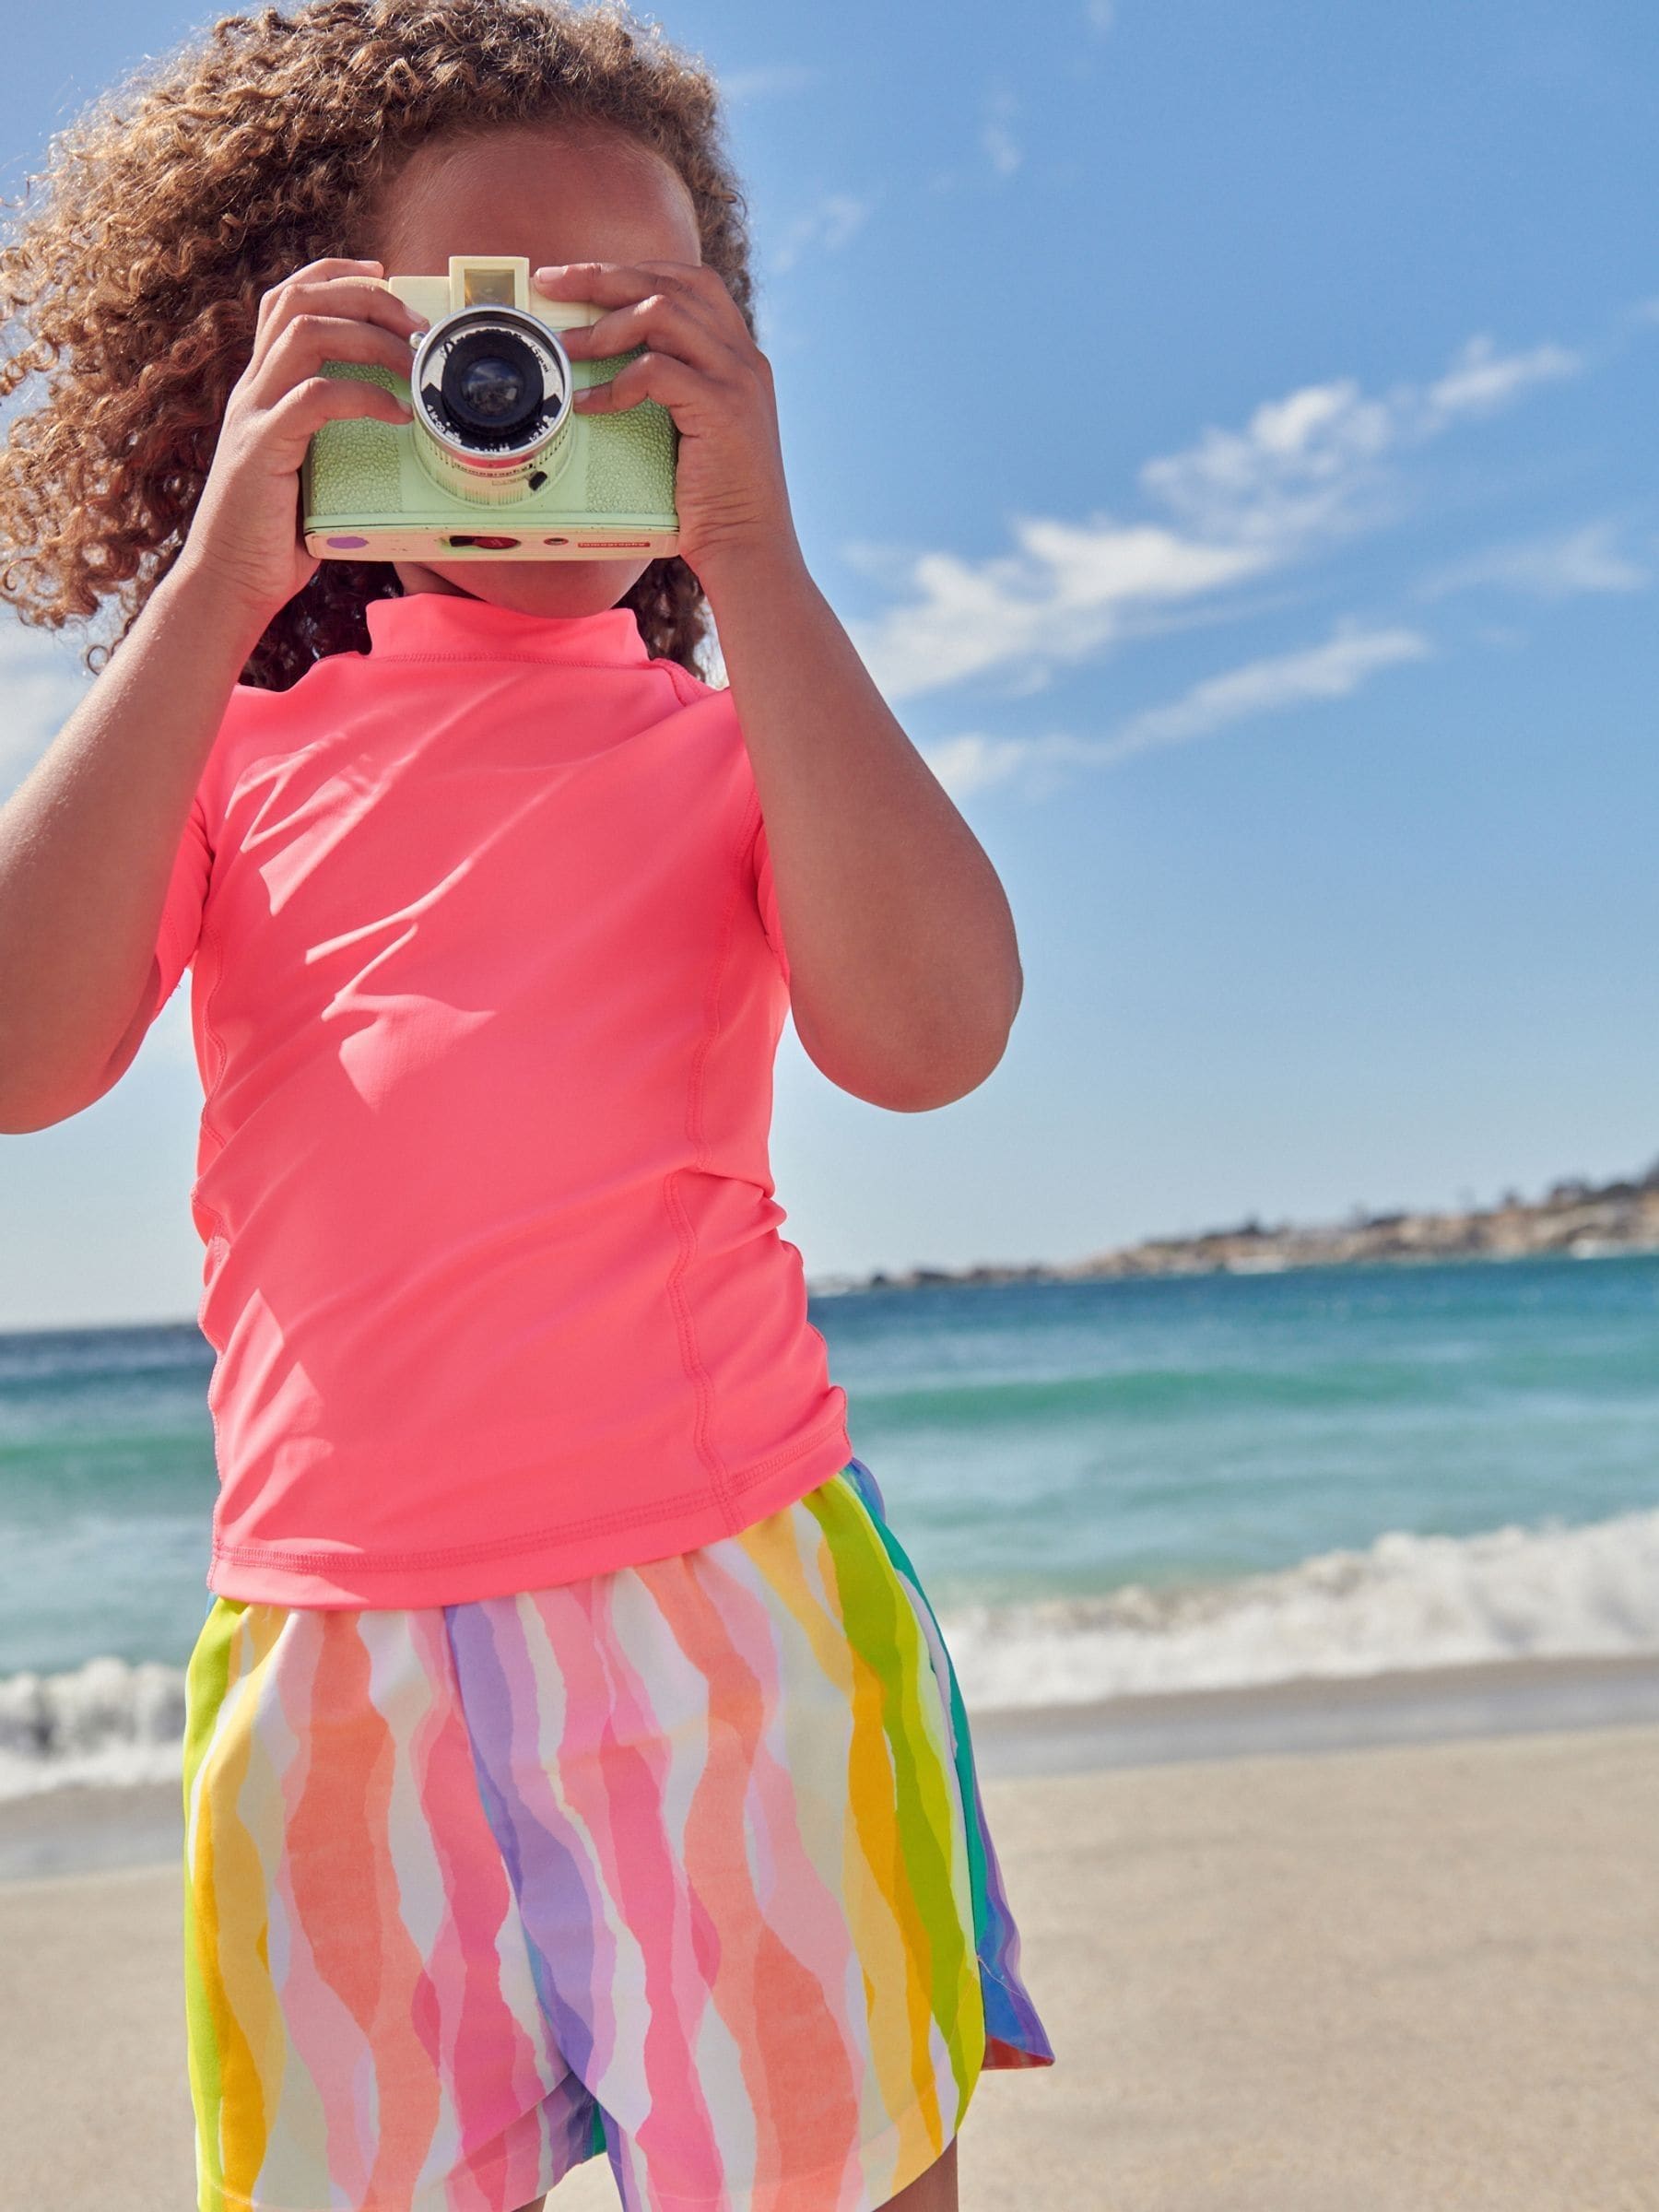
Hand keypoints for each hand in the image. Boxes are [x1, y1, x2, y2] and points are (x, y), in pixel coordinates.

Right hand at [180, 256, 426, 625]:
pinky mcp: (261, 448)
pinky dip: (363, 396)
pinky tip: (396, 415)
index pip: (287, 296)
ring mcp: (253, 414)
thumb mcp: (313, 469)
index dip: (335, 273)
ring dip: (369, 338)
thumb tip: (400, 422)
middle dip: (364, 296)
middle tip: (416, 323)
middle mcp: (253, 388)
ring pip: (304, 333)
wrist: (231, 580)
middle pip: (298, 299)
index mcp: (263, 385)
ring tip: (413, 363)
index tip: (384, 275)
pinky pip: (314, 398)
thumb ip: (338, 435)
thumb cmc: (279, 533)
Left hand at [534, 259, 800, 582]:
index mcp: (739, 355)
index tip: (580, 278)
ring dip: (604, 327)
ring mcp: (736, 380)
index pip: (689, 281)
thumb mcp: (694, 429)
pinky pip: (655, 372)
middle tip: (552, 283)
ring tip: (565, 348)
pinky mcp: (721, 409)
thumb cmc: (712, 500)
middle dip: (603, 276)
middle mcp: (743, 358)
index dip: (632, 270)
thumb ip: (668, 387)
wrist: (748, 548)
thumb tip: (602, 362)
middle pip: (670, 282)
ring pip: (662, 313)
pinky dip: (615, 385)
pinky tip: (590, 406)